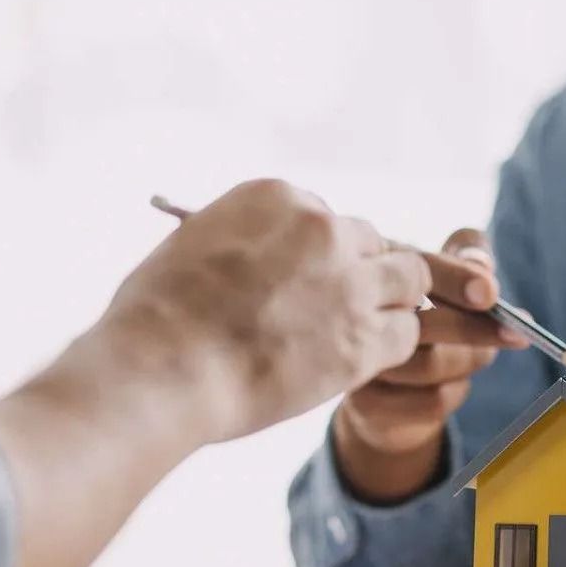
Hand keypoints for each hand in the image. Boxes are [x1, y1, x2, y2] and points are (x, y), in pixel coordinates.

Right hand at [98, 179, 430, 442]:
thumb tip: (265, 257)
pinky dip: (390, 347)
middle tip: (338, 308)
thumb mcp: (195, 244)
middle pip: (372, 243)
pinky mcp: (365, 338)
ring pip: (408, 280)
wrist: (161, 369)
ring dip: (388, 304)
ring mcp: (350, 283)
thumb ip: (246, 240)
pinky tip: (360, 361)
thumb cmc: (157, 317)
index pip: (326, 217)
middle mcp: (323, 229)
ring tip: (356, 333)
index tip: (303, 281)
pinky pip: (407, 332)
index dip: (320, 254)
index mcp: (277, 197)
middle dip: (361, 273)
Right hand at [333, 229, 527, 501]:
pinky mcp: (365, 407)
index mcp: (373, 271)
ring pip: (430, 365)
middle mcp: (354, 316)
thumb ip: (468, 256)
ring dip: (468, 361)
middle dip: (477, 328)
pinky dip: (456, 391)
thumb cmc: (421, 322)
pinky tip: (452, 383)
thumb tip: (483, 267)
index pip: (416, 268)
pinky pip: (431, 401)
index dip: (458, 278)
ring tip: (476, 354)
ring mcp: (355, 364)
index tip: (493, 294)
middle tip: (516, 332)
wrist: (383, 395)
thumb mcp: (445, 276)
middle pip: (423, 321)